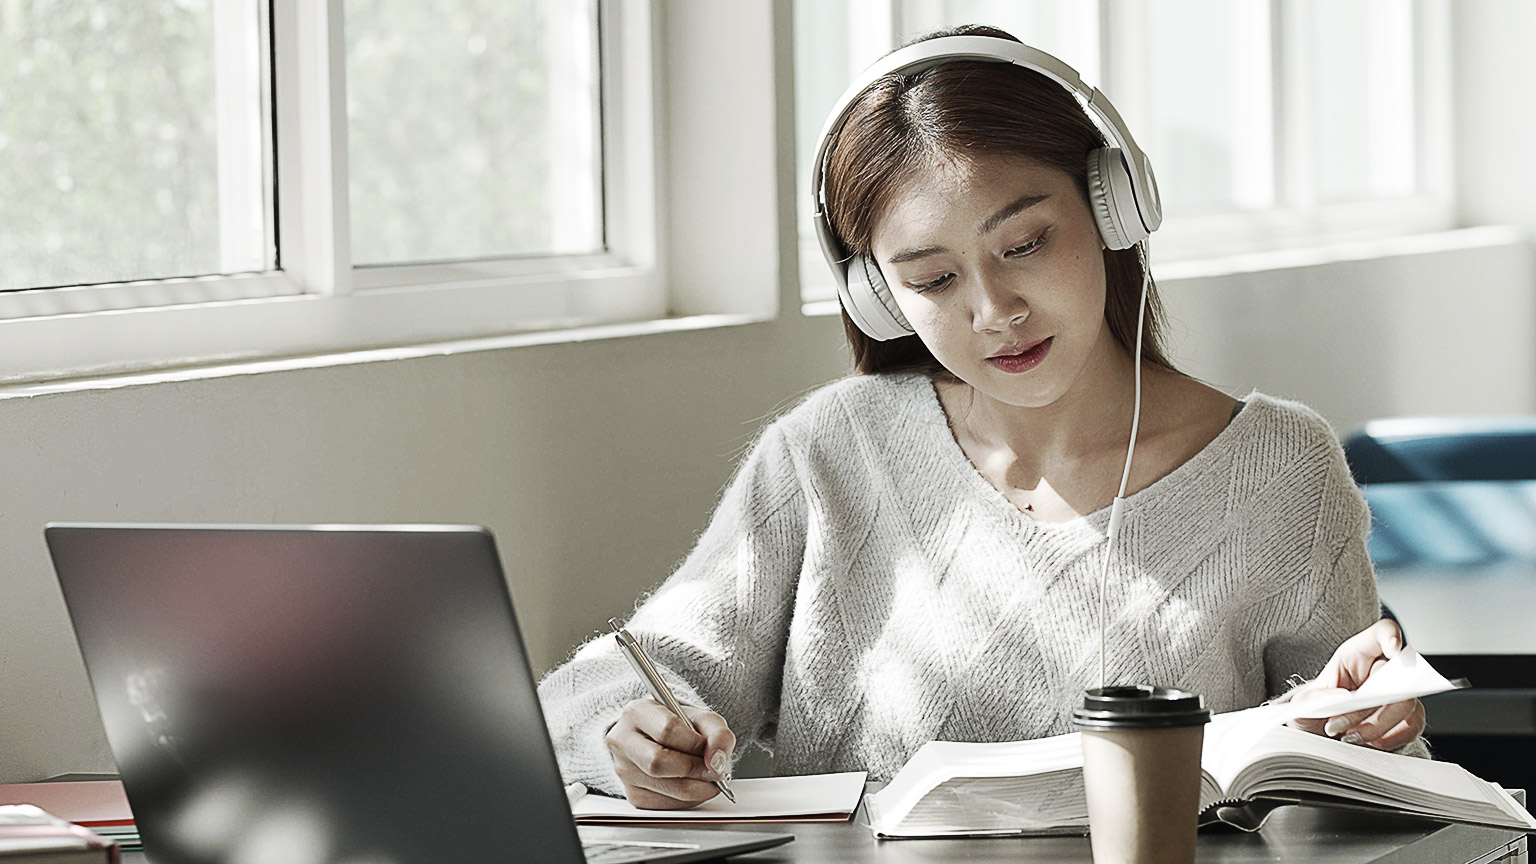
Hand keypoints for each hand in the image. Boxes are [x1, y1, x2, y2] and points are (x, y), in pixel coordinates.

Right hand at [605, 699, 735, 808]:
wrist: (661, 741)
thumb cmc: (681, 728)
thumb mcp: (703, 719)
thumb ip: (718, 734)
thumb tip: (717, 761)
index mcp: (637, 712)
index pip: (666, 730)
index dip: (694, 744)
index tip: (710, 750)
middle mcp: (623, 741)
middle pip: (659, 763)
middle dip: (694, 769)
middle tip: (712, 769)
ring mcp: (624, 771)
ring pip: (665, 788)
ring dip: (697, 787)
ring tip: (706, 777)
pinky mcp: (633, 795)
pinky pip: (666, 805)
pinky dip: (688, 800)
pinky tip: (692, 785)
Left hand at [1287, 619, 1425, 750]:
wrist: (1320, 740)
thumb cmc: (1314, 714)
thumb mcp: (1302, 706)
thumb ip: (1313, 699)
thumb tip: (1341, 698)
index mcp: (1356, 655)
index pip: (1382, 633)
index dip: (1392, 637)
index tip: (1394, 650)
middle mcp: (1380, 671)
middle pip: (1395, 677)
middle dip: (1370, 705)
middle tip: (1341, 725)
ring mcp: (1397, 694)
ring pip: (1405, 703)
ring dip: (1377, 725)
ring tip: (1348, 737)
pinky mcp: (1405, 719)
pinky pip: (1412, 726)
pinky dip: (1392, 738)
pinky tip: (1369, 744)